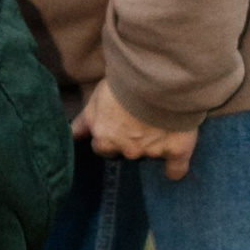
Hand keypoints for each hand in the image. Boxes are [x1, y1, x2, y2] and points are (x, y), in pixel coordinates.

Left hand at [76, 79, 200, 182]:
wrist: (156, 80)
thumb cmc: (122, 82)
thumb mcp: (96, 97)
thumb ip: (86, 119)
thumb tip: (74, 134)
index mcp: (103, 136)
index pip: (99, 147)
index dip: (106, 138)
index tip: (111, 132)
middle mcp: (125, 148)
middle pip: (123, 153)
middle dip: (127, 144)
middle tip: (137, 124)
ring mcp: (150, 152)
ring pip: (149, 156)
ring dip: (151, 146)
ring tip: (160, 126)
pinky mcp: (175, 152)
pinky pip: (176, 169)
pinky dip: (175, 168)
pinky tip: (174, 169)